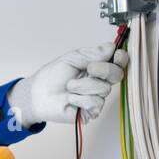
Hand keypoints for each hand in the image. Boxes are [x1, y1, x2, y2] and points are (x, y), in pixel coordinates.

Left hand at [6, 43, 128, 125]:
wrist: (37, 94)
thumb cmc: (52, 76)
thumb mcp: (71, 59)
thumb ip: (92, 54)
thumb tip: (110, 47)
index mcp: (96, 67)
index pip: (118, 62)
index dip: (121, 58)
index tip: (117, 54)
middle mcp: (99, 82)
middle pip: (117, 75)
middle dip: (104, 70)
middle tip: (89, 69)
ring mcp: (96, 97)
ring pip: (104, 89)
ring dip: (84, 85)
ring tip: (70, 86)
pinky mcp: (91, 112)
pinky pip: (95, 102)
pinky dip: (80, 98)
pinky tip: (70, 99)